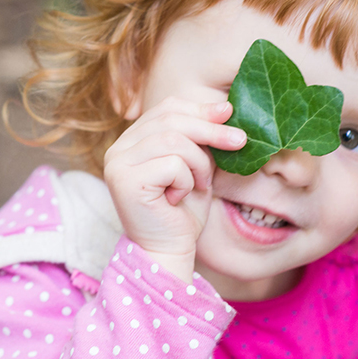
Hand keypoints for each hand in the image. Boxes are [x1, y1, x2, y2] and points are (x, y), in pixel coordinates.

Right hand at [103, 97, 245, 281]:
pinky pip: (171, 164)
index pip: (167, 108)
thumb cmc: (184, 212)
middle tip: (240, 140)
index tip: (228, 113)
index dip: (200, 108)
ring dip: (199, 162)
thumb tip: (225, 107)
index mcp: (133, 140)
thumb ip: (203, 138)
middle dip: (211, 129)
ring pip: (173, 140)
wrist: (169, 251)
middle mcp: (119, 148)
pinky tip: (178, 198)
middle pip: (170, 119)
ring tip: (201, 184)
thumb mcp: (198, 166)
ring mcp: (117, 163)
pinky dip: (187, 180)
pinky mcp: (124, 180)